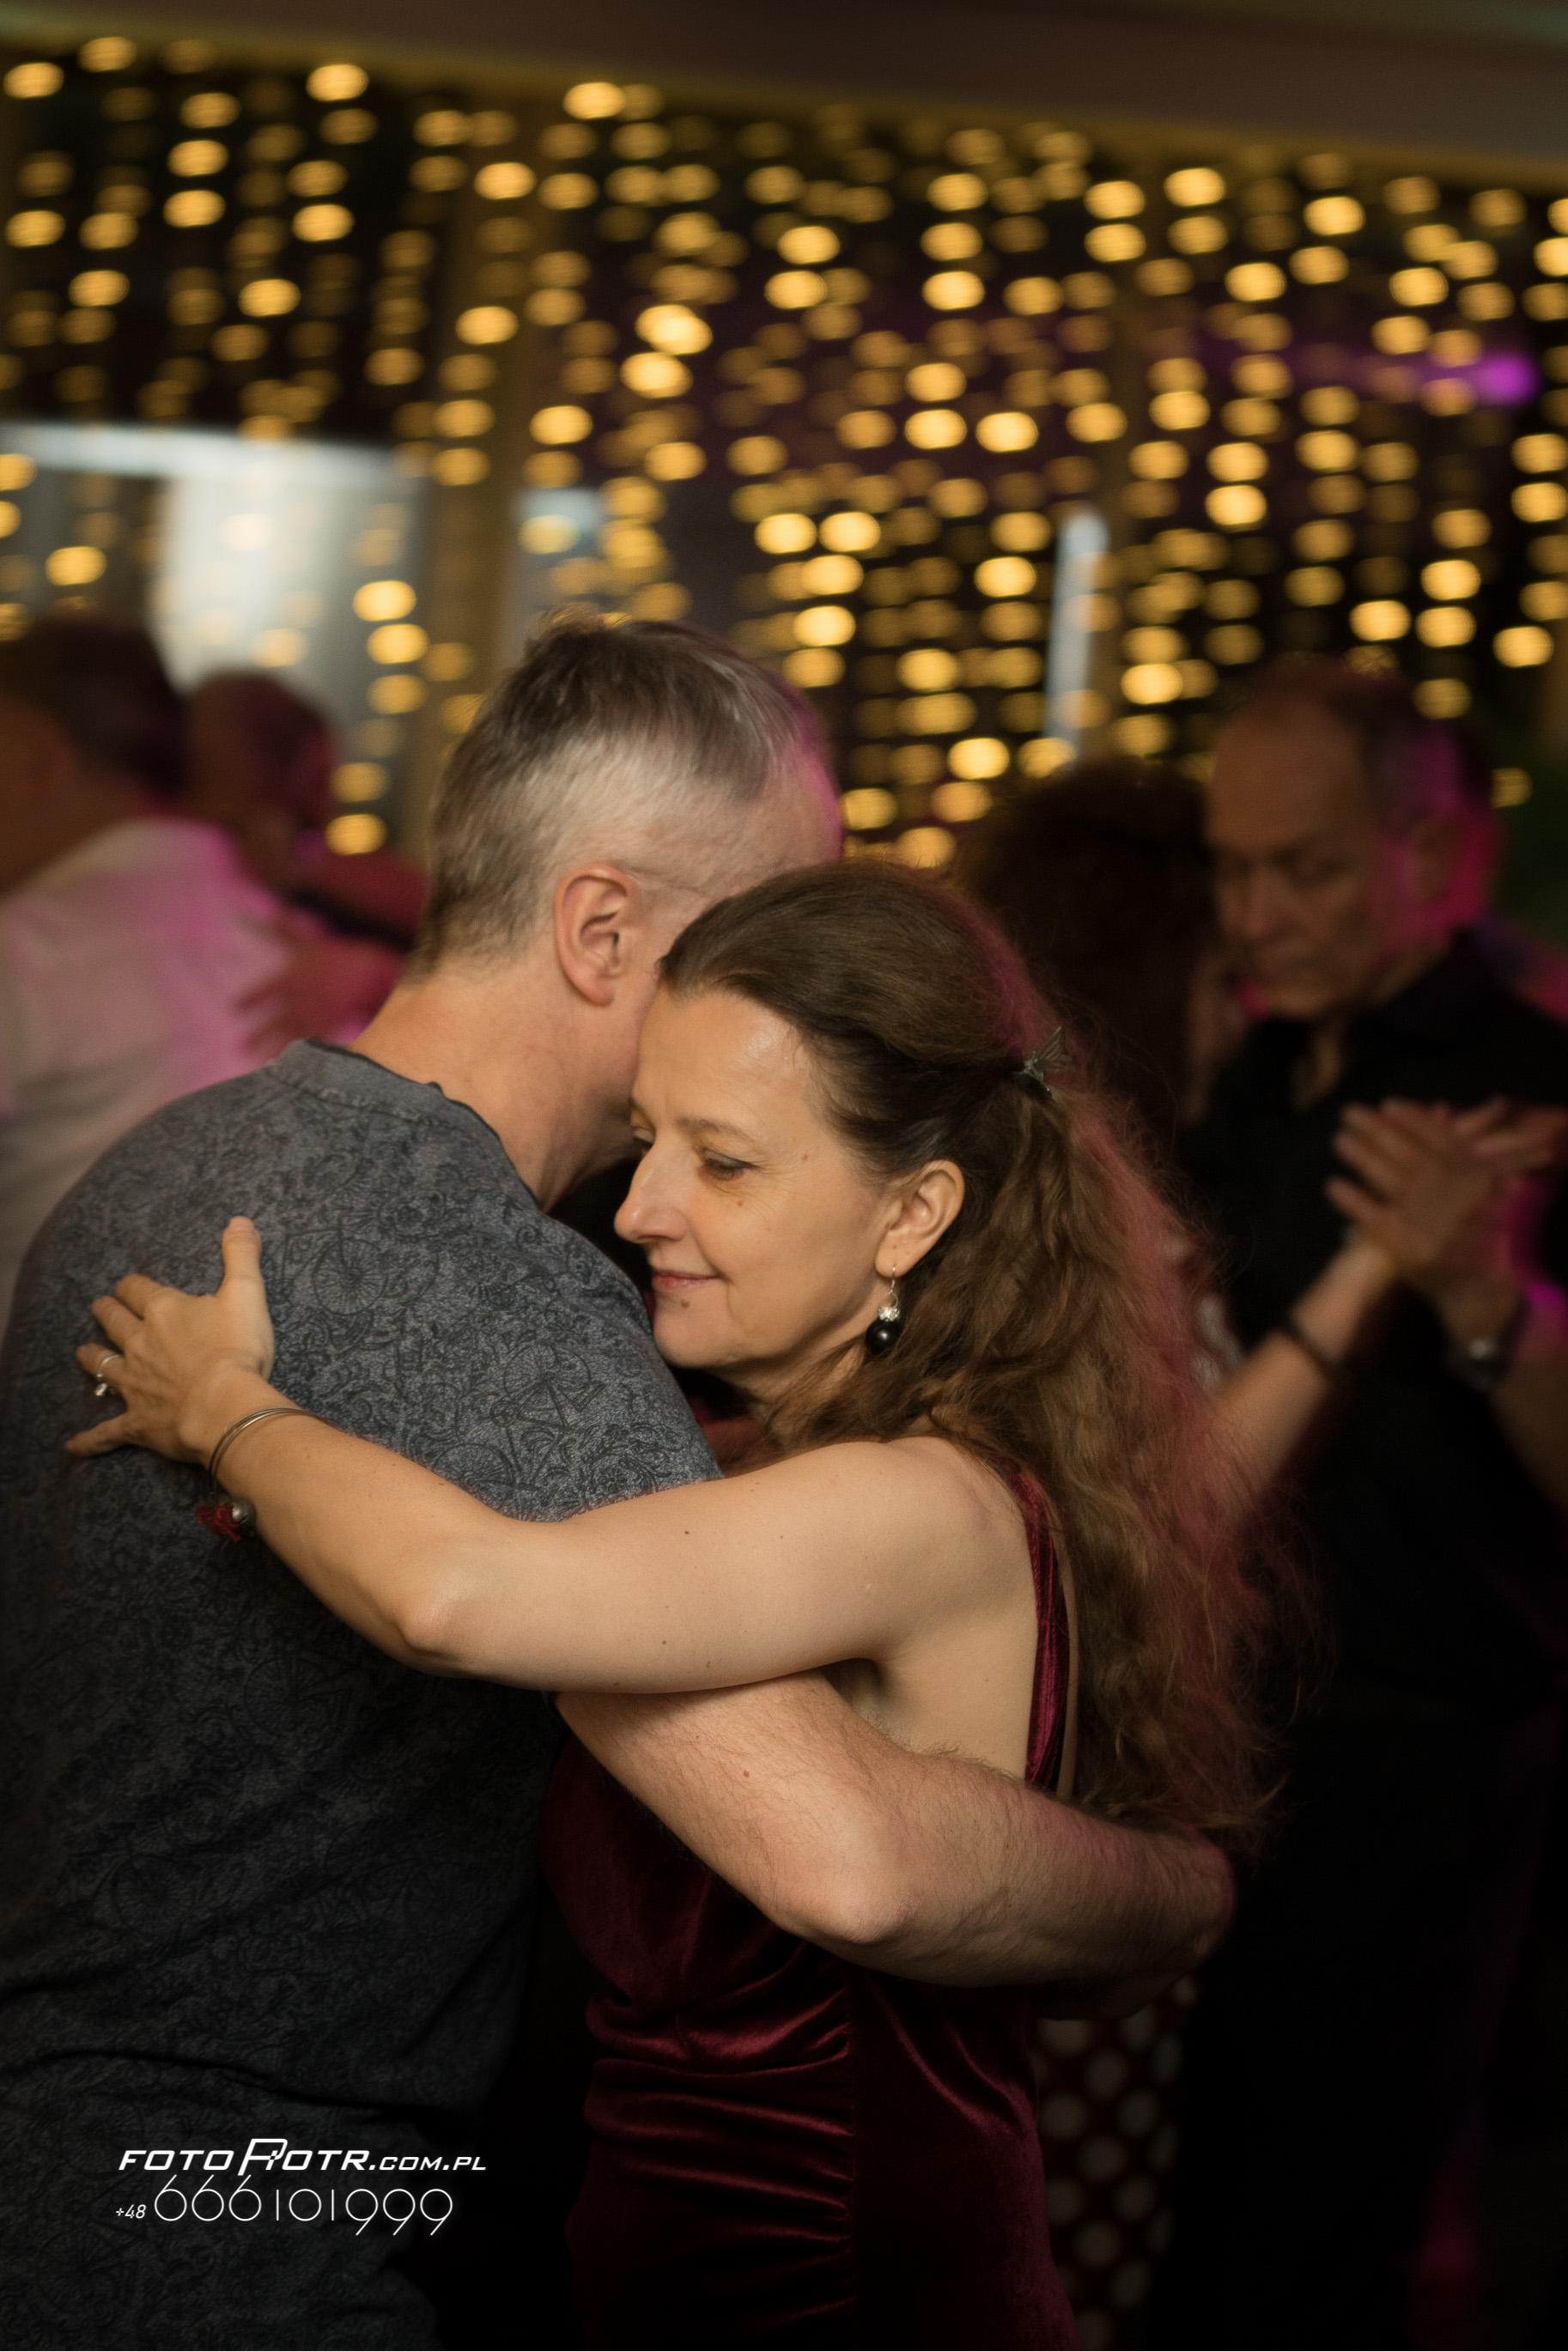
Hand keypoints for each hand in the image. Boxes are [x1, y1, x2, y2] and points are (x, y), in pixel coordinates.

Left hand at [68, 1219, 279, 1465]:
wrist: (226, 1407)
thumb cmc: (238, 1350)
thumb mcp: (247, 1294)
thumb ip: (240, 1256)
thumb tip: (239, 1222)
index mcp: (164, 1312)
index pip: (138, 1289)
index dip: (133, 1286)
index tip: (130, 1284)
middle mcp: (140, 1343)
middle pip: (114, 1322)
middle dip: (107, 1312)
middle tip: (101, 1307)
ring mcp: (135, 1383)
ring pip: (103, 1366)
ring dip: (93, 1358)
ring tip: (84, 1353)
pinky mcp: (137, 1421)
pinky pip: (107, 1431)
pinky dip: (91, 1440)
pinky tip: (74, 1446)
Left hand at [243, 933, 403, 1056]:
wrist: (373, 974)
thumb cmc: (338, 957)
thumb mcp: (308, 943)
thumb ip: (282, 931)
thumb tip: (264, 914)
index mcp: (290, 978)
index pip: (262, 992)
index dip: (248, 1001)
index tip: (235, 1008)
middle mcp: (299, 1000)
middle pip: (273, 1021)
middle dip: (257, 1035)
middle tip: (240, 1047)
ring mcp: (315, 1016)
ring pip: (289, 1036)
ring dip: (273, 1049)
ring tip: (260, 1061)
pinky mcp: (330, 1028)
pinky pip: (310, 1044)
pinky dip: (299, 1054)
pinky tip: (291, 1063)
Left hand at [1326, 1099, 1558, 1314]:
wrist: (1477, 1286)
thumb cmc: (1474, 1230)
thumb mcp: (1480, 1187)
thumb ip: (1459, 1151)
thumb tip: (1437, 1107)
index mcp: (1477, 1178)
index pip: (1441, 1138)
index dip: (1413, 1119)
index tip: (1388, 1103)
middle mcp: (1455, 1196)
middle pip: (1409, 1153)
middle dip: (1378, 1130)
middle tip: (1350, 1113)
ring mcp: (1429, 1221)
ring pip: (1389, 1178)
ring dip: (1361, 1155)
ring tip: (1339, 1139)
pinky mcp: (1407, 1246)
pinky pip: (1372, 1215)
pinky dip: (1351, 1199)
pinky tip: (1333, 1184)